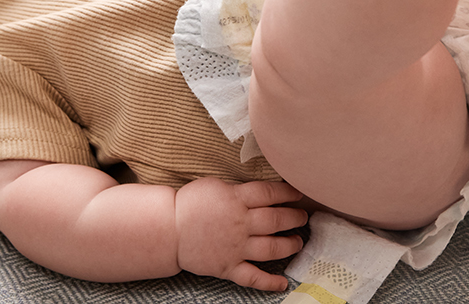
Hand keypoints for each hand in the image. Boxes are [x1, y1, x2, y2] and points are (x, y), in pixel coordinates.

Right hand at [174, 178, 307, 290]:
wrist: (167, 229)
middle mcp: (241, 224)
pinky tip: (283, 283)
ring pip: (272, 248)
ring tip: (297, 242)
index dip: (289, 192)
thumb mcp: (216, 185)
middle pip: (277, 219)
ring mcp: (236, 248)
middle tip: (302, 217)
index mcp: (237, 199)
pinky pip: (253, 277)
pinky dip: (270, 282)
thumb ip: (239, 189)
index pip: (271, 193)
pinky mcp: (228, 267)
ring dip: (290, 246)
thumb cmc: (189, 203)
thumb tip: (262, 191)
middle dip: (295, 218)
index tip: (299, 193)